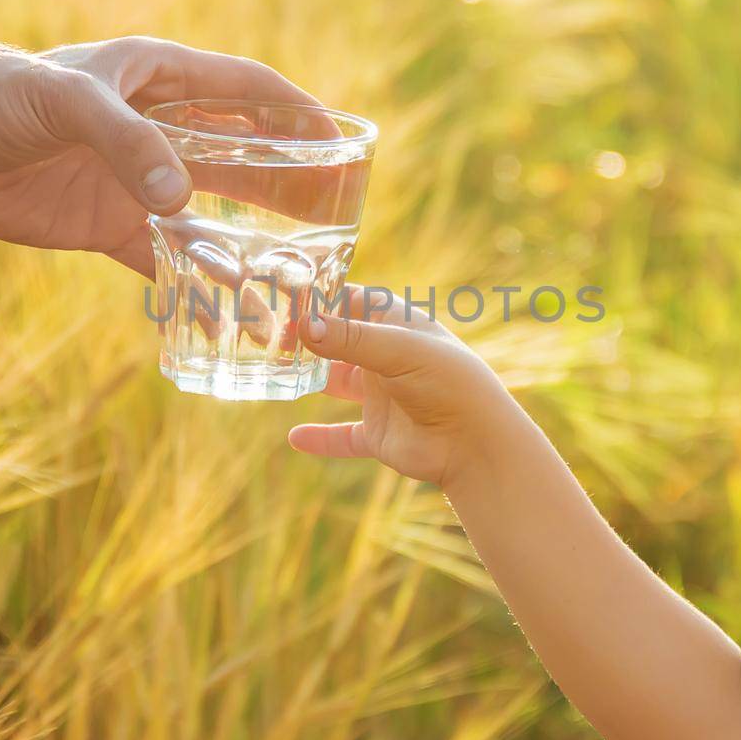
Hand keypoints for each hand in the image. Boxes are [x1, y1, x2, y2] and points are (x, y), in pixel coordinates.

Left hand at [0, 37, 315, 275]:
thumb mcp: (66, 103)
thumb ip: (127, 144)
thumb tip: (181, 202)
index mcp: (159, 78)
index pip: (248, 90)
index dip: (298, 112)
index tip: (345, 137)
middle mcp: (157, 129)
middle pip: (246, 154)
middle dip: (295, 181)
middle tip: (344, 213)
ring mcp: (134, 179)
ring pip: (214, 211)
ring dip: (256, 239)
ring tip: (305, 271)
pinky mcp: (106, 225)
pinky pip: (166, 258)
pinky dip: (200, 282)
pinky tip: (234, 307)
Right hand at [287, 286, 526, 487]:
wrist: (475, 444)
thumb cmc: (448, 383)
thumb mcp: (400, 351)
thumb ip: (350, 339)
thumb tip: (303, 326)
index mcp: (398, 327)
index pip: (354, 300)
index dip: (322, 297)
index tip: (284, 295)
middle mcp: (388, 358)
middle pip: (339, 341)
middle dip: (307, 338)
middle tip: (265, 334)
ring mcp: (382, 397)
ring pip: (336, 384)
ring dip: (309, 380)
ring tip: (272, 373)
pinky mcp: (379, 433)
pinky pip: (343, 436)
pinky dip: (321, 438)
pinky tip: (295, 437)